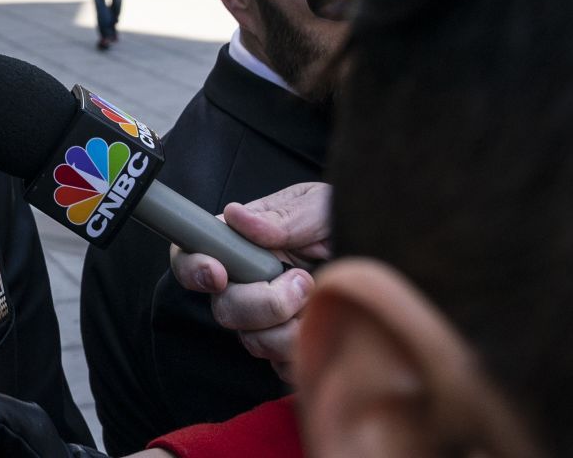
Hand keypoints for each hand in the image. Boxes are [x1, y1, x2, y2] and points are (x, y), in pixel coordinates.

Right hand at [168, 181, 331, 380]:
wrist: (382, 251)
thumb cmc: (341, 220)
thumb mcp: (317, 206)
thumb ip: (281, 216)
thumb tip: (237, 217)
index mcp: (239, 242)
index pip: (189, 257)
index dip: (194, 269)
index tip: (219, 274)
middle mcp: (244, 282)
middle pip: (224, 309)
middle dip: (263, 304)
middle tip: (302, 281)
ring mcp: (265, 319)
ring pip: (254, 342)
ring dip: (290, 329)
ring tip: (320, 299)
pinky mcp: (288, 346)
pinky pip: (283, 365)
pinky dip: (306, 350)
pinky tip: (323, 323)